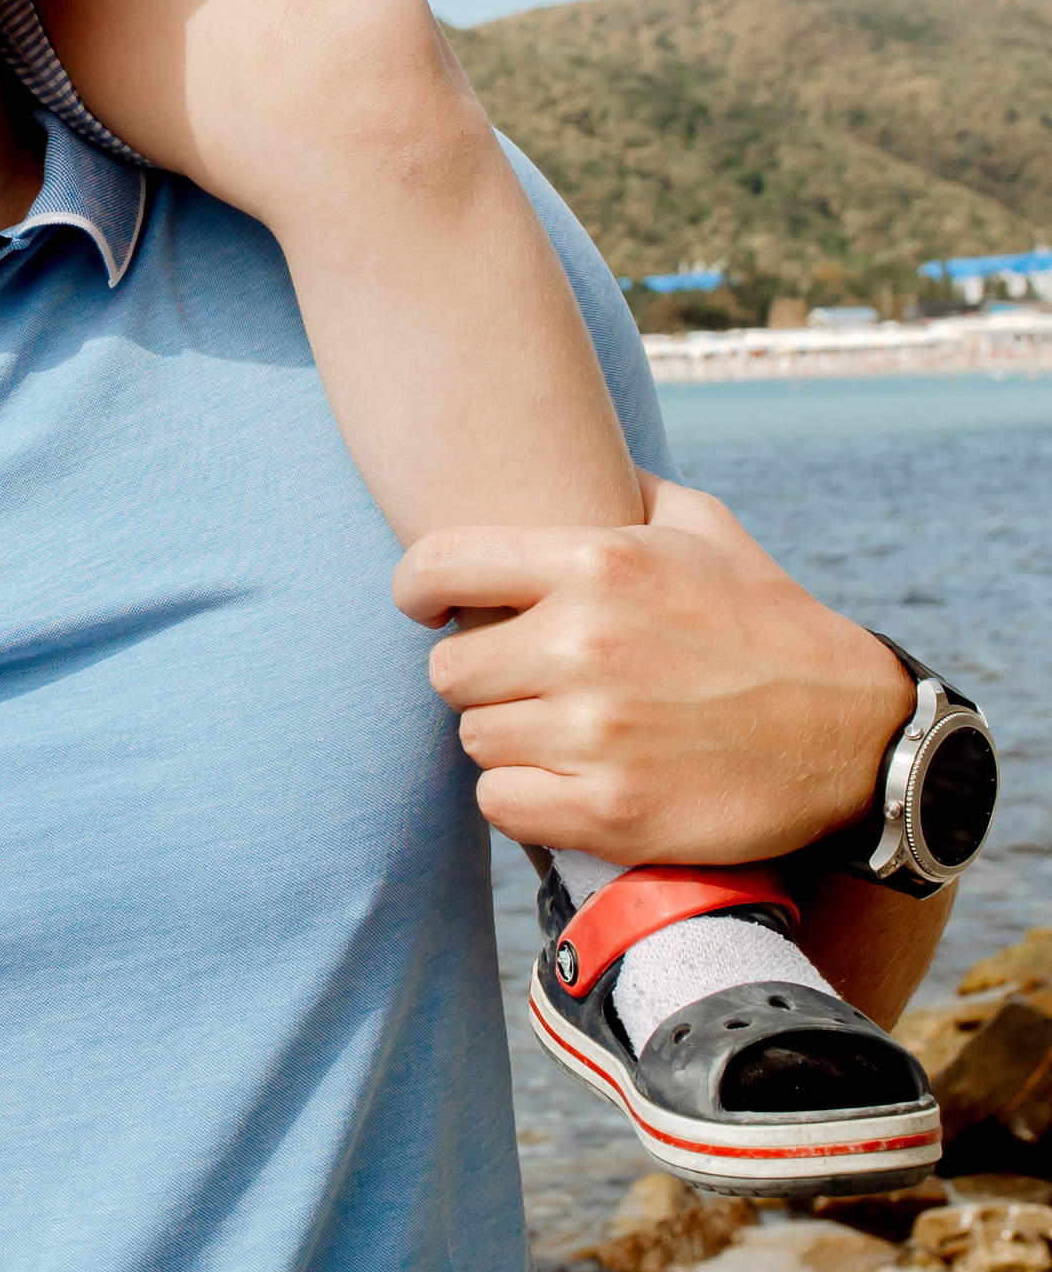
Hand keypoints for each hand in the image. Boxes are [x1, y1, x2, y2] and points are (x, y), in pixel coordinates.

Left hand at [396, 474, 914, 862]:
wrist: (853, 734)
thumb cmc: (768, 620)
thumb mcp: (704, 527)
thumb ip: (623, 490)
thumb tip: (567, 459)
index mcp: (597, 563)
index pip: (439, 565)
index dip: (418, 588)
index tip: (428, 606)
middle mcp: (585, 645)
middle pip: (450, 669)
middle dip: (483, 676)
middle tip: (529, 682)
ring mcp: (596, 733)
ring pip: (475, 739)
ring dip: (508, 739)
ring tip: (560, 731)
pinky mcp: (611, 811)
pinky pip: (501, 803)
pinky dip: (523, 798)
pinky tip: (564, 781)